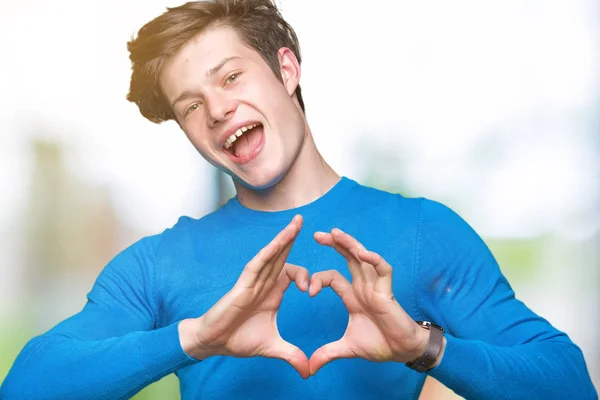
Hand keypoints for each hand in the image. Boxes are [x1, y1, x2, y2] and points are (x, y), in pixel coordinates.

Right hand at [179, 215, 309, 377]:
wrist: (214, 343)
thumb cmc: (239, 339)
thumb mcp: (272, 347)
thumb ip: (292, 355)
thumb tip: (309, 371)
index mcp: (274, 292)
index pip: (294, 274)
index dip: (306, 278)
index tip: (312, 291)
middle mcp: (265, 282)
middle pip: (282, 255)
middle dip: (293, 238)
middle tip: (304, 219)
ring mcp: (253, 281)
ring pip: (271, 255)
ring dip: (284, 238)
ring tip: (297, 222)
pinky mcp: (243, 284)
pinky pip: (258, 264)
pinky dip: (268, 252)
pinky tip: (279, 241)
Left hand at [308, 228, 429, 375]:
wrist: (402, 352)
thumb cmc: (379, 344)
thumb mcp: (347, 348)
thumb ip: (327, 353)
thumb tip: (309, 368)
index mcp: (352, 295)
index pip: (332, 277)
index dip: (318, 279)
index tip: (308, 290)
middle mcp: (363, 286)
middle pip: (347, 258)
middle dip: (334, 244)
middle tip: (317, 234)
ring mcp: (375, 286)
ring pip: (363, 258)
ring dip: (350, 244)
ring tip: (336, 233)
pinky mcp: (387, 291)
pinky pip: (383, 269)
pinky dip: (374, 260)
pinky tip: (362, 253)